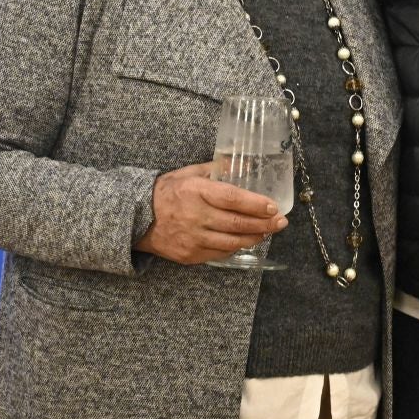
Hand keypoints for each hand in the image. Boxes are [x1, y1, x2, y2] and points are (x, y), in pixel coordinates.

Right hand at [133, 162, 287, 264]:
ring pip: (232, 242)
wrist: (137, 217)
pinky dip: (235, 248)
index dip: (256, 204)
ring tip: (267, 232)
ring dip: (254, 238)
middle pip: (237, 223)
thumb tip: (244, 163)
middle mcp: (196, 216)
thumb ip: (217, 168)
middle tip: (281, 222)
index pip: (233, 199)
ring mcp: (193, 239)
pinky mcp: (190, 255)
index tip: (273, 207)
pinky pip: (220, 254)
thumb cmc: (166, 191)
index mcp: (197, 192)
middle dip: (264, 224)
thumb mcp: (189, 173)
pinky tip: (245, 241)